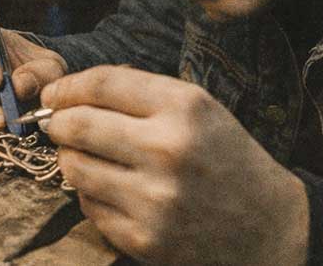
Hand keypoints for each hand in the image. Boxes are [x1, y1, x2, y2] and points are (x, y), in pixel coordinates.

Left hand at [41, 65, 308, 265]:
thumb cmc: (226, 159)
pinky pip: (90, 207)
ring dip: (70, 158)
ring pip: (75, 168)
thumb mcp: (200, 109)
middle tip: (56, 124)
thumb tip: (72, 93)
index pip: (103, 84)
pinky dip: (92, 195)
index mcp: (185, 108)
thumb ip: (142, 95)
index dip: (68, 86)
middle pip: (79, 124)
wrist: (268, 226)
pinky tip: (113, 190)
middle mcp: (168, 150)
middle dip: (58, 122)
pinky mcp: (144, 238)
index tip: (53, 93)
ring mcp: (154, 199)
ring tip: (86, 156)